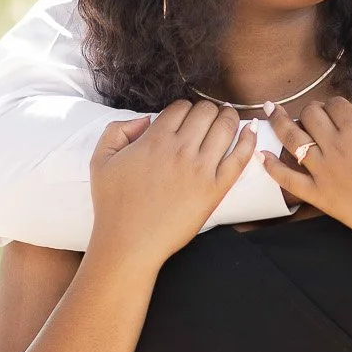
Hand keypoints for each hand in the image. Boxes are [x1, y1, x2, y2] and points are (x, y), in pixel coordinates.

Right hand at [88, 102, 256, 264]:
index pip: (180, 106)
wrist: (129, 244)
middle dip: (208, 110)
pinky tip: (251, 130)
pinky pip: (240, 157)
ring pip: (225, 127)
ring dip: (229, 117)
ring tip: (229, 117)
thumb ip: (117, 130)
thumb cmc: (112, 206)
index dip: (184, 108)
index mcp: (153, 140)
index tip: (186, 116)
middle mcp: (179, 150)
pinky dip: (249, 139)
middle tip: (209, 116)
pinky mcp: (215, 190)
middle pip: (205, 112)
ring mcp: (200, 169)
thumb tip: (145, 120)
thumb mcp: (100, 160)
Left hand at [261, 89, 351, 259]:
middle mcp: (336, 145)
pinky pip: (288, 179)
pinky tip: (261, 156)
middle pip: (310, 115)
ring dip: (278, 122)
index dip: (334, 104)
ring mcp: (325, 171)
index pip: (334, 104)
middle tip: (311, 115)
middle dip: (310, 110)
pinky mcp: (320, 196)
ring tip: (269, 112)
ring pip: (293, 139)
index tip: (337, 111)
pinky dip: (272, 167)